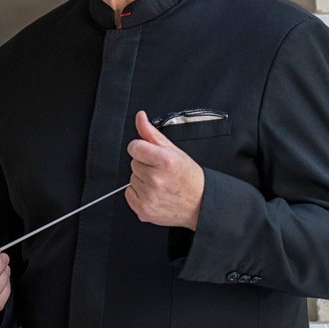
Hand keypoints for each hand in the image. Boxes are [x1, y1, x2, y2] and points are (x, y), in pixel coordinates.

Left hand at [126, 110, 204, 230]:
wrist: (199, 203)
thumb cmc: (188, 177)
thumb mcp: (174, 150)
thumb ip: (151, 133)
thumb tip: (140, 117)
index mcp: (165, 161)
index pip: (135, 147)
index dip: (141, 148)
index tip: (148, 153)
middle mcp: (156, 179)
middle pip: (133, 163)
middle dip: (145, 165)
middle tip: (160, 171)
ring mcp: (149, 196)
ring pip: (131, 179)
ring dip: (142, 179)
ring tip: (159, 183)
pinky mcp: (143, 210)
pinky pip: (129, 194)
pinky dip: (138, 193)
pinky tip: (154, 193)